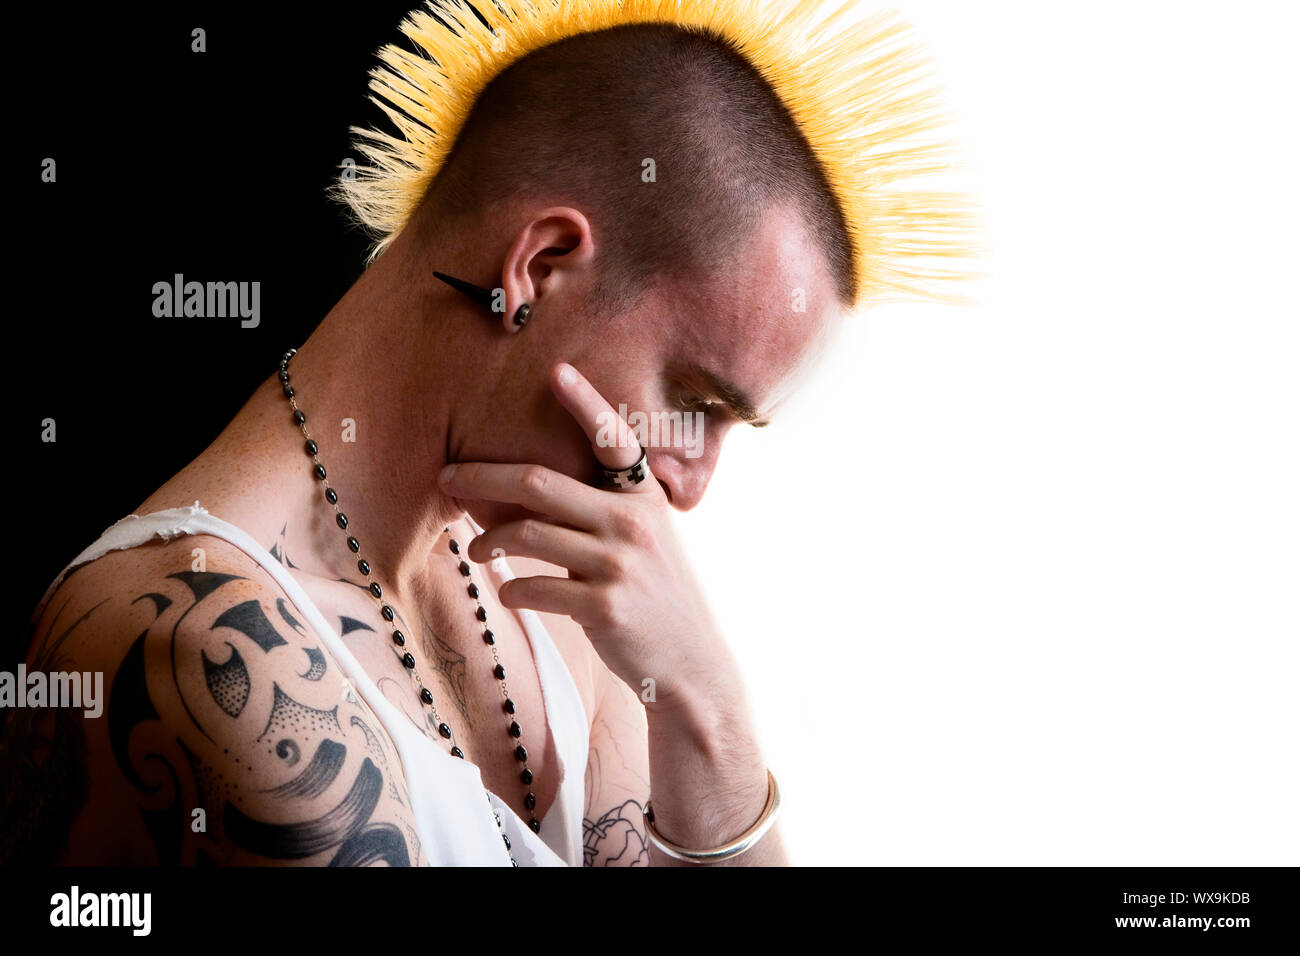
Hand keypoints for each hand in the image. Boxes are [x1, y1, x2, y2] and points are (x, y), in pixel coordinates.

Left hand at [438, 362, 732, 719]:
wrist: (690, 664)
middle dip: (483, 476)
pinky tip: (509, 592)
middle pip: (539, 484)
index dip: (585, 403)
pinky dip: (511, 590)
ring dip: (488, 542)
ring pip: (527, 535)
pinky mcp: (603, 608)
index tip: (557, 371)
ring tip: (475, 551)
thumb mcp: (650, 541)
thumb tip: (536, 493)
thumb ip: (608, 512)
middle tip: (448, 478)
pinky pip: (534, 588)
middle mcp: (632, 524)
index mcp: (644, 499)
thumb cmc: (657, 597)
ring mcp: (618, 566)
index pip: (614, 439)